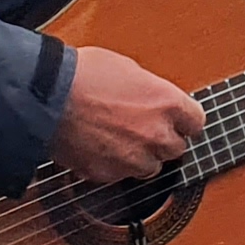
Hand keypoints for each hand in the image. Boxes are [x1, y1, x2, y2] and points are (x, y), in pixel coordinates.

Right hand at [49, 44, 204, 184]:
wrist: (47, 97)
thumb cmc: (84, 74)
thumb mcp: (129, 69)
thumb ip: (150, 91)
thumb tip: (152, 100)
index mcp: (167, 103)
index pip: (196, 122)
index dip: (184, 120)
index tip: (178, 120)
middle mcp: (156, 134)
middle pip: (176, 148)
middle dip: (163, 139)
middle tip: (143, 128)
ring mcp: (133, 158)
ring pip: (150, 166)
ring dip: (140, 156)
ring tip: (119, 138)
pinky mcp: (109, 174)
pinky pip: (120, 174)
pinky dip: (114, 165)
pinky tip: (99, 147)